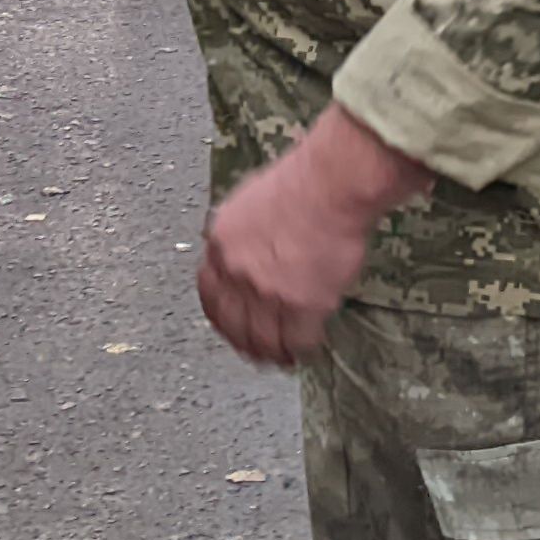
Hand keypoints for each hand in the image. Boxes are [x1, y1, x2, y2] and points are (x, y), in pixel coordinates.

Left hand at [196, 106, 432, 365]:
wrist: (330, 186)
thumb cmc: (299, 182)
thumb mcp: (247, 202)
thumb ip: (238, 235)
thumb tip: (241, 251)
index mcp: (220, 244)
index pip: (209, 294)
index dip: (221, 315)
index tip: (229, 325)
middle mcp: (237, 272)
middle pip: (232, 323)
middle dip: (243, 341)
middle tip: (255, 350)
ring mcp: (267, 292)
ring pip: (262, 339)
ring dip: (271, 352)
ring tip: (282, 357)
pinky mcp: (302, 305)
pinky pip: (297, 342)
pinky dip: (301, 349)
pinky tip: (305, 349)